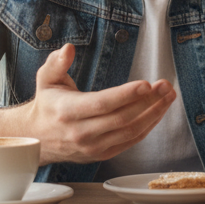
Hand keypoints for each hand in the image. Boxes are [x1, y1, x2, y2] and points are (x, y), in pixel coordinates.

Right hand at [0, 43, 174, 164]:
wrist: (37, 137)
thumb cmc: (47, 103)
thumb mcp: (46, 79)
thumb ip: (57, 63)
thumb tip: (69, 48)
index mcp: (67, 112)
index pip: (102, 104)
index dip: (126, 94)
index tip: (147, 84)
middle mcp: (80, 133)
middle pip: (121, 118)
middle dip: (148, 101)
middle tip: (165, 85)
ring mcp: (92, 147)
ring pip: (129, 132)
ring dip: (153, 114)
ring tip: (168, 96)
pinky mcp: (101, 154)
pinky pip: (130, 142)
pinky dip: (148, 127)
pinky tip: (158, 111)